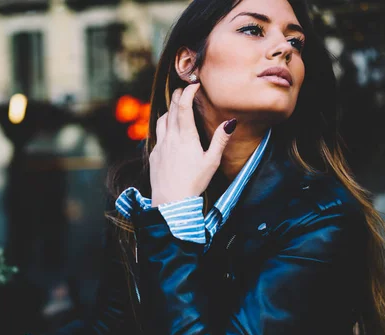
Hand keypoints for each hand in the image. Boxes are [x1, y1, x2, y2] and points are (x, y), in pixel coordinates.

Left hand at [150, 84, 235, 206]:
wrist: (170, 200)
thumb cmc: (194, 183)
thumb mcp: (212, 162)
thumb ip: (220, 140)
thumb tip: (230, 122)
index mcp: (186, 136)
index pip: (184, 106)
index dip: (188, 92)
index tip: (194, 84)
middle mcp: (170, 137)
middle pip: (172, 109)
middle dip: (179, 96)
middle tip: (185, 88)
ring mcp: (160, 145)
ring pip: (162, 119)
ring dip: (170, 110)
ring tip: (176, 107)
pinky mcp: (154, 154)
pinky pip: (157, 134)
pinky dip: (164, 126)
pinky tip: (169, 130)